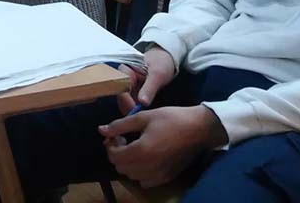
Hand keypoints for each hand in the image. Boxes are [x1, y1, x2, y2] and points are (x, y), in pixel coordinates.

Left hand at [98, 105, 226, 186]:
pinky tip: (146, 159)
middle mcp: (148, 167)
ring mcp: (158, 175)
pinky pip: (145, 181)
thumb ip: (120, 125)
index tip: (115, 135)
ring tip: (134, 147)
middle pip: (121, 168)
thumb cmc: (171, 118)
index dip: (110, 145)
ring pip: (132, 176)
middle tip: (123, 139)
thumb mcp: (143, 116)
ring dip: (128, 163)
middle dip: (117, 154)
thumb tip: (101, 130)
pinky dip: (140, 173)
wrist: (198, 129)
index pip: (114, 156)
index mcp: (141, 150)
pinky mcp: (166, 177)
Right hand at [117, 45, 175, 112]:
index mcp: (125, 70)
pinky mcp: (133, 92)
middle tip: (139, 117)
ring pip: (125, 101)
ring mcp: (127, 86)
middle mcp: (122, 78)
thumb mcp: (158, 75)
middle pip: (120, 96)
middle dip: (128, 107)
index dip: (126, 100)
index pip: (120, 88)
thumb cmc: (161, 62)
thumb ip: (149, 88)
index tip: (135, 109)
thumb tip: (142, 102)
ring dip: (132, 110)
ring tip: (143, 117)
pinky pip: (131, 102)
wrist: (166, 59)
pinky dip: (136, 109)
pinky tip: (144, 115)